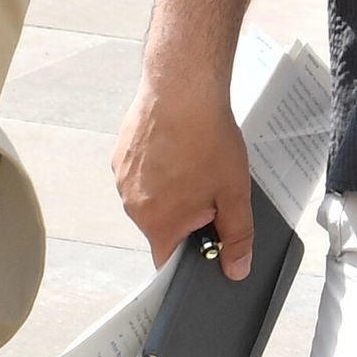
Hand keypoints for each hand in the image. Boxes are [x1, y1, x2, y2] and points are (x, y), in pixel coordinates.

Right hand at [113, 71, 253, 278]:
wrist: (183, 87)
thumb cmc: (207, 138)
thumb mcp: (234, 192)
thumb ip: (236, 236)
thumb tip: (235, 269)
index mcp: (158, 222)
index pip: (167, 261)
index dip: (190, 254)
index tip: (207, 237)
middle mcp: (132, 204)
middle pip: (160, 226)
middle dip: (185, 215)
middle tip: (210, 187)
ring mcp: (122, 177)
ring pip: (150, 197)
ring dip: (170, 189)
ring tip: (194, 160)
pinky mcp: (120, 153)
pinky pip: (140, 173)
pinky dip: (158, 166)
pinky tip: (178, 146)